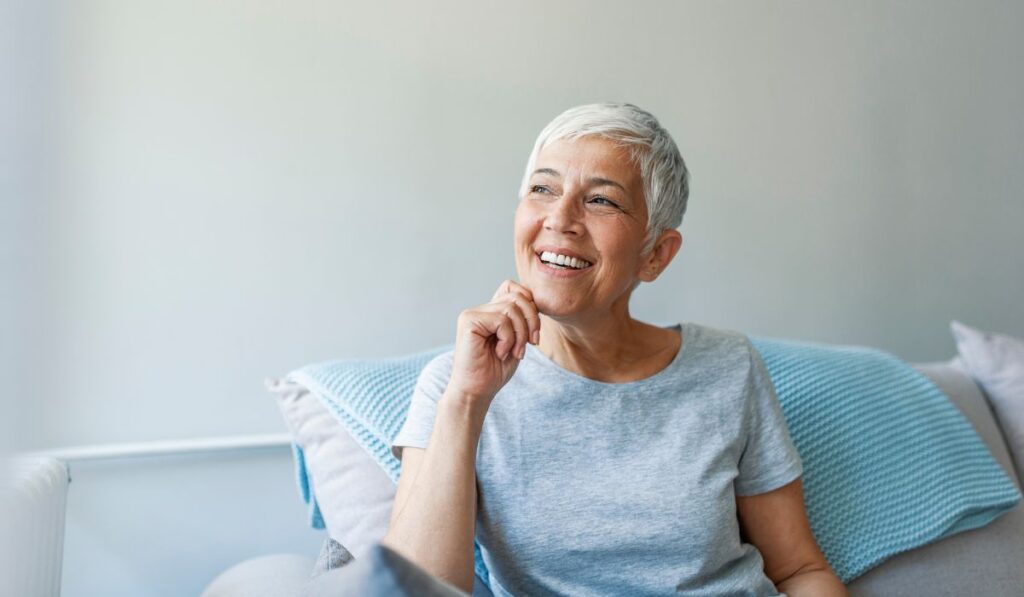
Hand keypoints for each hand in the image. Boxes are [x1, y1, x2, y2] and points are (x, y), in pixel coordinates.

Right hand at [445, 279, 540, 410]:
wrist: (476, 392)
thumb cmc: (495, 370)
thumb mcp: (517, 341)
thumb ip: (522, 319)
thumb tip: (534, 299)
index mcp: (490, 312)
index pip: (514, 288)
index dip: (530, 304)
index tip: (534, 332)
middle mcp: (479, 309)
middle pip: (517, 297)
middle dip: (532, 321)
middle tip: (531, 344)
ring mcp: (472, 314)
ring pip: (511, 309)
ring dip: (521, 334)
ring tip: (515, 352)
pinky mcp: (469, 322)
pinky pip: (501, 320)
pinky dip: (508, 339)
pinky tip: (500, 353)